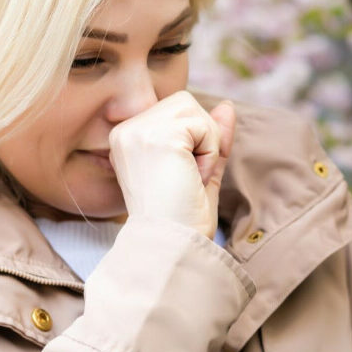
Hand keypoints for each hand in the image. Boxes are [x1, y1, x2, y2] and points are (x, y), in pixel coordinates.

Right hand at [108, 92, 235, 238]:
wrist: (173, 247)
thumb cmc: (183, 219)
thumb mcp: (201, 170)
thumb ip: (211, 135)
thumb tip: (226, 104)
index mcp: (127, 139)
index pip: (176, 113)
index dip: (194, 142)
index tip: (180, 178)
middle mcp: (125, 131)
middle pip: (186, 104)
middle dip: (201, 141)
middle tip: (186, 179)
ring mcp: (138, 131)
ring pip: (196, 112)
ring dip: (207, 147)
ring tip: (188, 178)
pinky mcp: (158, 136)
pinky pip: (205, 126)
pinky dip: (210, 154)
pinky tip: (191, 178)